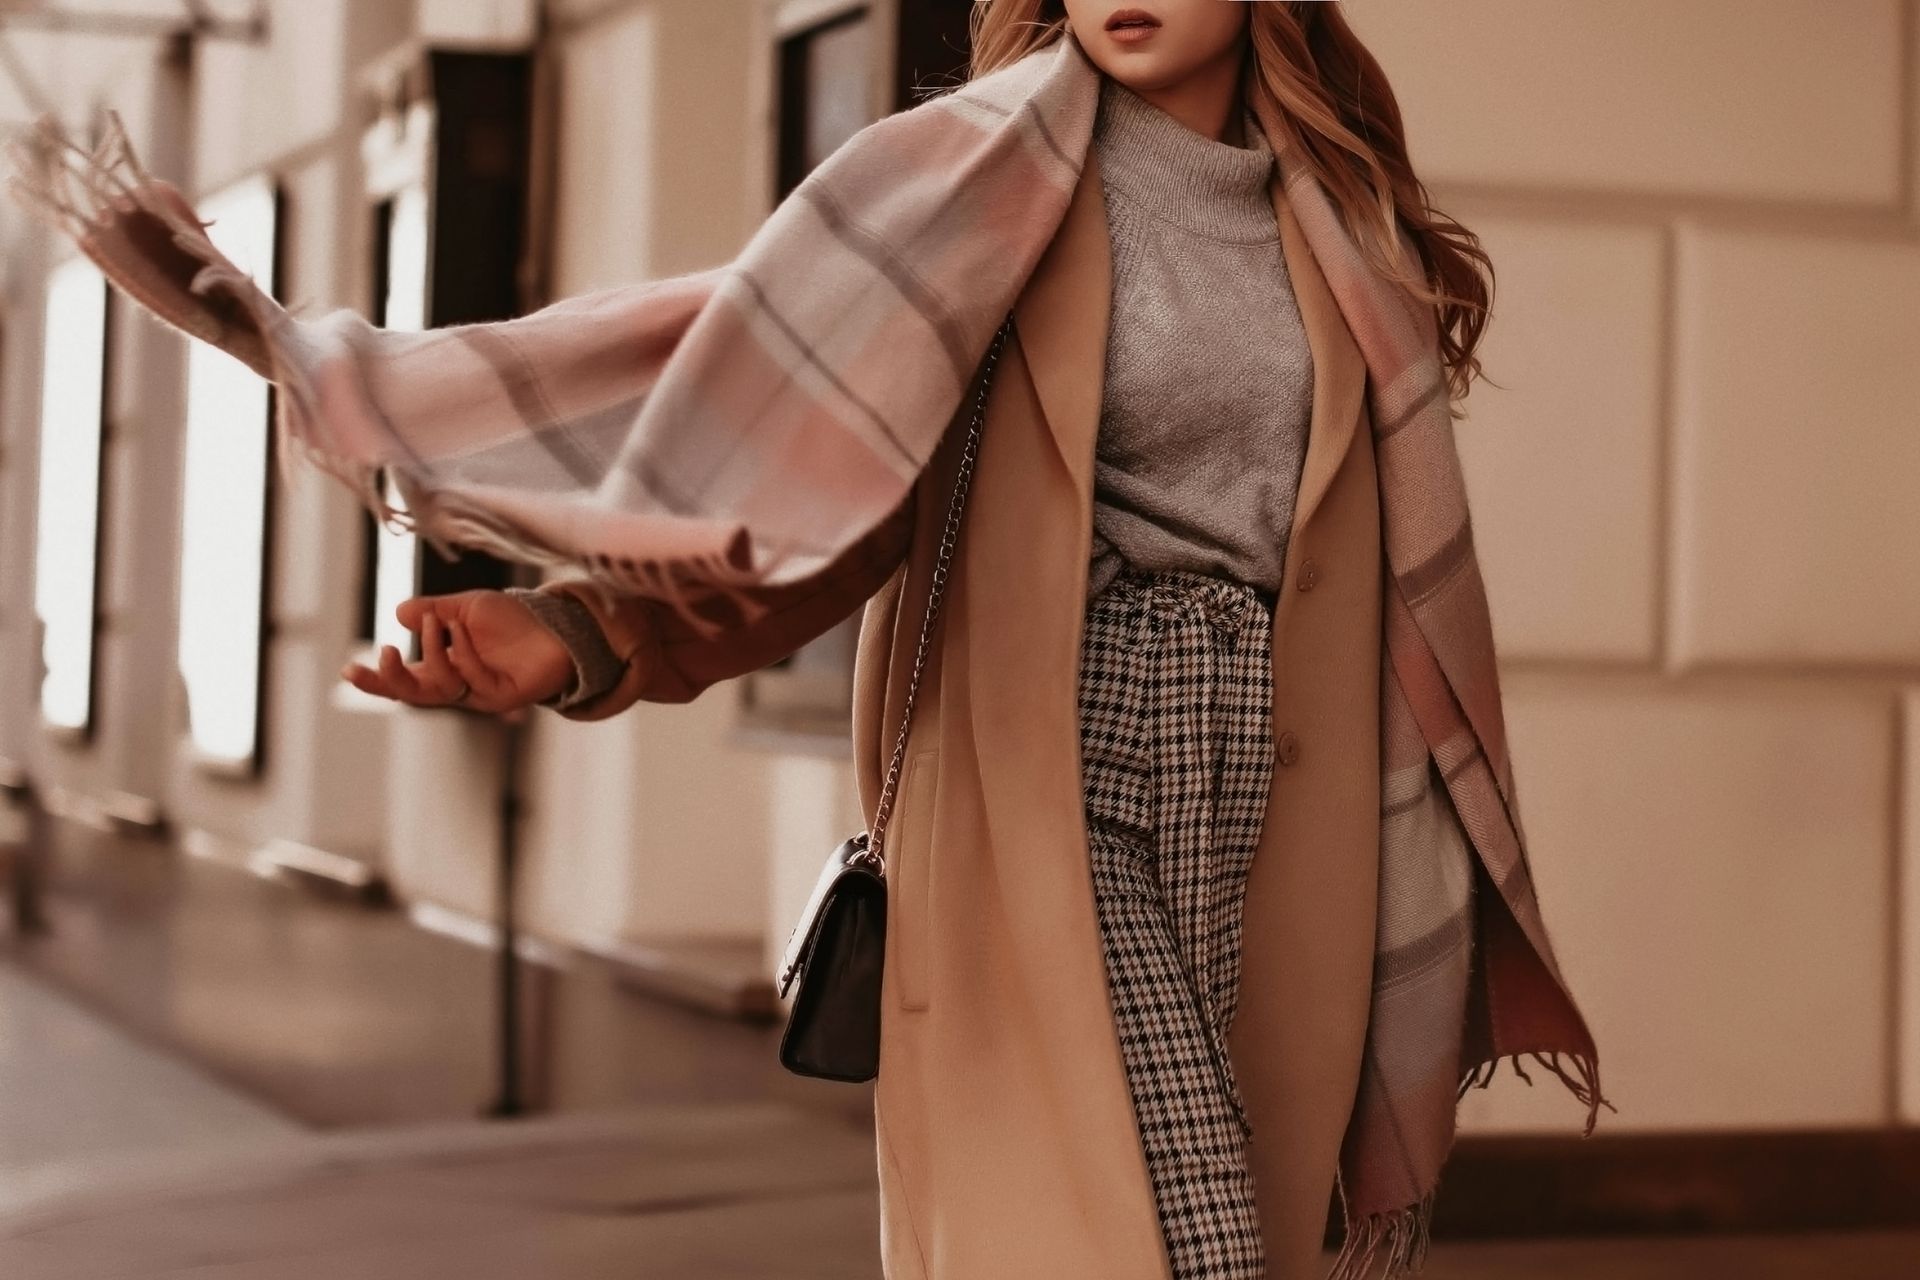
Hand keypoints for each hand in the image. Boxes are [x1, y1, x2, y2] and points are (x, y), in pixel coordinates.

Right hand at [341, 590, 574, 713]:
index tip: (347, 670)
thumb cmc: (513, 621)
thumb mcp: (466, 608)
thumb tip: (399, 612)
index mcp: (442, 668)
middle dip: (392, 681)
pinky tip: (462, 629)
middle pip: (415, 695)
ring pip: (443, 686)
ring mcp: (480, 694)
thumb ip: (433, 611)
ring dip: (434, 651)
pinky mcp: (503, 696)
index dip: (375, 680)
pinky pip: (473, 678)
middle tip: (383, 654)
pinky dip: (463, 651)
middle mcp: (457, 686)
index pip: (401, 681)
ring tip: (436, 621)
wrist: (557, 627)